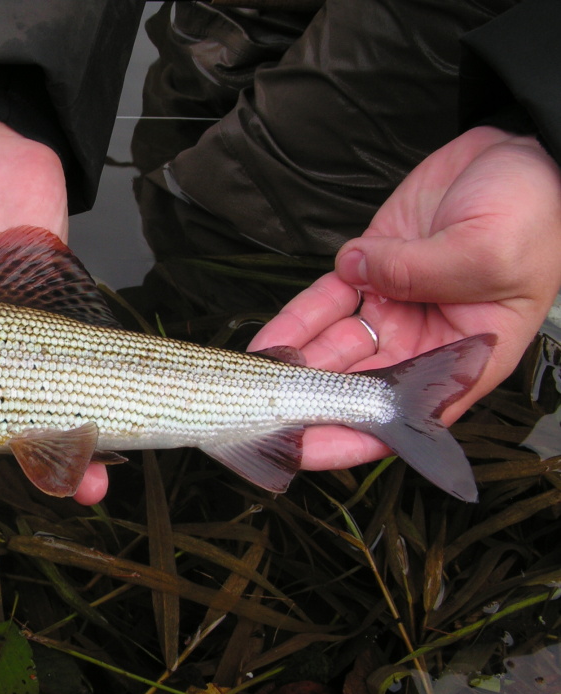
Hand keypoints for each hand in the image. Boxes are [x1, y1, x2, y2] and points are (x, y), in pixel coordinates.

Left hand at [248, 126, 560, 471]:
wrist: (517, 154)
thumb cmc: (529, 211)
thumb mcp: (488, 251)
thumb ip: (423, 273)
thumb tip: (361, 273)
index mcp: (464, 357)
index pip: (400, 416)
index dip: (350, 438)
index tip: (305, 452)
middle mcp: (423, 342)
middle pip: (355, 390)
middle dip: (306, 406)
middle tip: (258, 417)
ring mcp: (392, 307)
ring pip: (331, 349)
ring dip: (292, 367)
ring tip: (250, 382)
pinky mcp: (368, 271)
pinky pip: (322, 304)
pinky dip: (294, 321)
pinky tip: (267, 342)